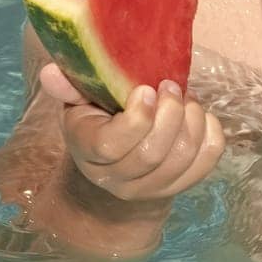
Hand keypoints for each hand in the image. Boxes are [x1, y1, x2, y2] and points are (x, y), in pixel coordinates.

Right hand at [39, 63, 226, 202]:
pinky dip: (211, 134)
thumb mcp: (79, 101)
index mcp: (89, 152)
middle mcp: (118, 179)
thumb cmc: (100, 118)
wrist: (119, 160)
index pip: (112, 145)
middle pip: (152, 154)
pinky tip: (200, 116)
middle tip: (170, 87)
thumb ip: (68, 86)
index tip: (146, 89)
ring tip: (185, 99)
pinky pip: (206, 162)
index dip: (137, 117)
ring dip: (192, 120)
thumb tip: (50, 73)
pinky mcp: (180, 185)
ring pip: (182, 158)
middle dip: (169, 114)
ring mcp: (151, 188)